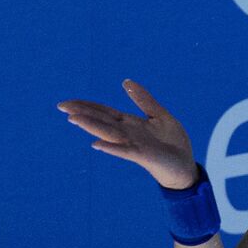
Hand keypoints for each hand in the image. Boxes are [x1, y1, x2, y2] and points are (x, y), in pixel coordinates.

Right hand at [57, 79, 198, 189]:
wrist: (185, 166)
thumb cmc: (172, 143)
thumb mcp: (159, 115)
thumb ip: (143, 100)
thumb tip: (126, 81)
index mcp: (130, 123)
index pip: (104, 112)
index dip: (87, 106)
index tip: (67, 102)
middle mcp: (127, 134)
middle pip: (101, 121)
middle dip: (82, 113)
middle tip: (62, 106)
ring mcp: (133, 145)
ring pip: (108, 134)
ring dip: (91, 127)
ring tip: (73, 119)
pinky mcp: (143, 156)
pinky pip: (125, 151)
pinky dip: (111, 148)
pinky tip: (97, 144)